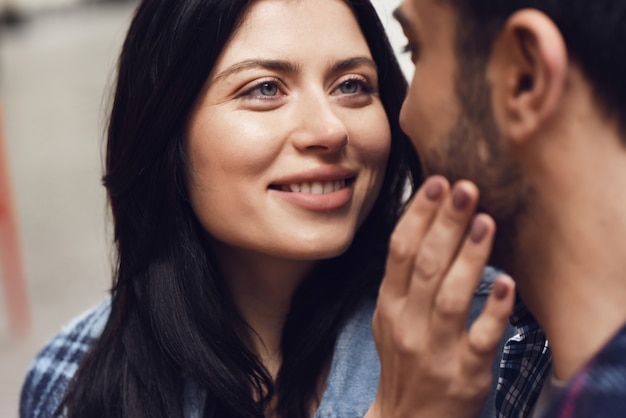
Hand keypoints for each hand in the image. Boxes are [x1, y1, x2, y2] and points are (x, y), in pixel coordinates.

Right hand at [366, 176, 514, 417]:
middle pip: (426, 266)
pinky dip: (493, 311)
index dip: (418, 216)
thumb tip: (422, 225)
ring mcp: (436, 350)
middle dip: (445, 224)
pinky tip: (506, 284)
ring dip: (470, 257)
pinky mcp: (466, 373)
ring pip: (452, 297)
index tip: (436, 184)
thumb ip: (402, 278)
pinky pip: (481, 339)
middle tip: (465, 189)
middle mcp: (409, 325)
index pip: (400, 252)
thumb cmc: (404, 361)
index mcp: (389, 307)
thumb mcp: (389, 318)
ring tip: (486, 221)